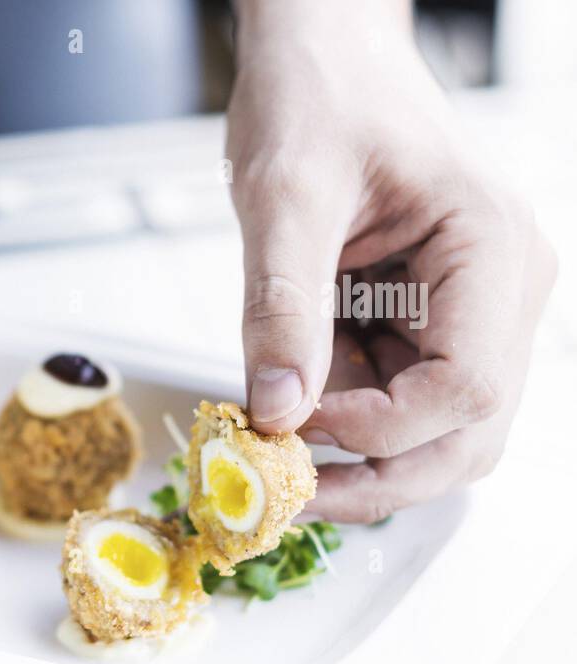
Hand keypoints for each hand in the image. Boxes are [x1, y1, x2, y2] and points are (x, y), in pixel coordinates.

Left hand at [227, 0, 555, 522]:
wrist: (323, 60)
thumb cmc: (319, 99)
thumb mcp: (284, 196)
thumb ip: (280, 305)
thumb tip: (275, 409)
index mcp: (492, 250)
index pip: (468, 387)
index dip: (380, 428)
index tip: (295, 421)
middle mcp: (500, 291)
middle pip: (470, 433)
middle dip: (379, 475)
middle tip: (290, 491)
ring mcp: (471, 312)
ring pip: (441, 433)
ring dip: (364, 460)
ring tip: (282, 456)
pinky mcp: (427, 322)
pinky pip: (400, 401)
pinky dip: (348, 425)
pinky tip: (291, 413)